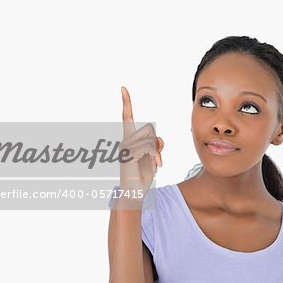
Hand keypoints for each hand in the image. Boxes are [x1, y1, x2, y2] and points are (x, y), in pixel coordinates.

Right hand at [116, 86, 163, 208]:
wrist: (133, 193)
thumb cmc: (141, 176)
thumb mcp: (152, 158)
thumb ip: (155, 145)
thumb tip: (159, 139)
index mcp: (129, 141)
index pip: (127, 119)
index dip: (126, 104)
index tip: (123, 89)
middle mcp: (125, 142)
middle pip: (148, 130)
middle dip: (157, 145)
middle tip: (159, 161)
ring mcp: (126, 148)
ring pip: (150, 139)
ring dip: (157, 153)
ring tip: (157, 165)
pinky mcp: (129, 155)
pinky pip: (148, 147)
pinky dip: (155, 157)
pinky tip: (154, 166)